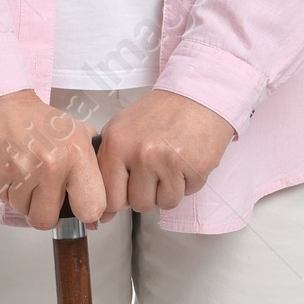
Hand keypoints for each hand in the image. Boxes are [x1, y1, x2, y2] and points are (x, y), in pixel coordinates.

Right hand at [0, 90, 105, 231]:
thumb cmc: (34, 119)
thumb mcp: (76, 132)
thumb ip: (91, 163)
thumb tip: (101, 198)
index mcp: (77, 155)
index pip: (92, 208)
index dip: (84, 212)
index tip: (79, 208)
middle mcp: (51, 165)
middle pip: (49, 220)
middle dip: (47, 212)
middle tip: (45, 195)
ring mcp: (22, 174)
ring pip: (25, 212)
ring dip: (25, 200)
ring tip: (25, 175)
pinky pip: (6, 202)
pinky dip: (8, 193)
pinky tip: (11, 172)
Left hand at [97, 89, 233, 218]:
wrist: (198, 94)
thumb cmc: (162, 111)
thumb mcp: (122, 128)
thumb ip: (108, 164)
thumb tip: (104, 210)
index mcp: (117, 144)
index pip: (110, 198)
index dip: (120, 202)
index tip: (126, 197)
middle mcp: (141, 153)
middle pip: (139, 204)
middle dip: (148, 193)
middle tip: (154, 171)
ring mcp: (169, 162)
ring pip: (164, 203)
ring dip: (169, 190)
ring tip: (171, 164)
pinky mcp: (196, 167)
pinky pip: (188, 193)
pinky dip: (188, 182)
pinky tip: (186, 160)